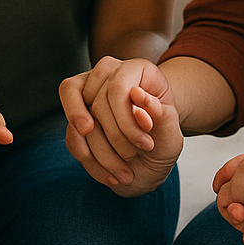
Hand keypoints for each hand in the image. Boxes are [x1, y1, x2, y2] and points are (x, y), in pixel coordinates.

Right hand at [59, 56, 181, 195]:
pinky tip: (110, 175)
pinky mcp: (75, 115)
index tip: (146, 144)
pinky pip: (72, 138)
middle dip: (116, 140)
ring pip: (78, 123)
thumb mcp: (172, 134)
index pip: (117, 88)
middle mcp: (108, 73)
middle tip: (136, 157)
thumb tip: (137, 95)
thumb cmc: (163, 140)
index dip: (127, 120)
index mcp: (136, 69)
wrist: (151, 158)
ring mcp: (87, 93)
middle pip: (95, 104)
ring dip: (101, 155)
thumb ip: (161, 115)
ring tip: (125, 174)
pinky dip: (90, 160)